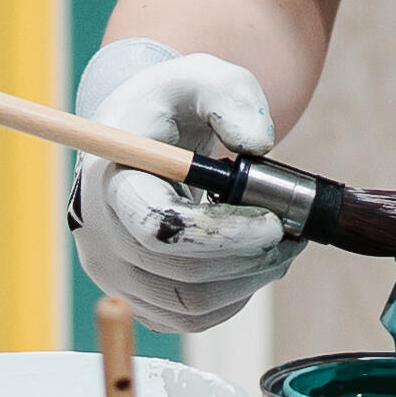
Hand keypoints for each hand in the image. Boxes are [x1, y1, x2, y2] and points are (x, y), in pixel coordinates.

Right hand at [68, 38, 287, 333]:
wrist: (146, 132)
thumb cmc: (173, 104)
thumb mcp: (203, 78)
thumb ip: (232, 98)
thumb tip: (259, 144)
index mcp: (109, 181)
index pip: (157, 230)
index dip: (220, 236)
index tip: (273, 221)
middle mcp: (101, 237)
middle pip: (179, 277)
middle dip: (249, 259)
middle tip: (294, 233)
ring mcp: (116, 274)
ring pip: (191, 307)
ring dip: (250, 280)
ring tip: (283, 244)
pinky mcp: (138, 296)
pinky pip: (191, 318)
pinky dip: (234, 296)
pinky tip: (255, 261)